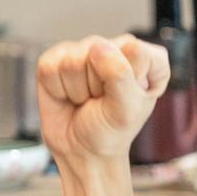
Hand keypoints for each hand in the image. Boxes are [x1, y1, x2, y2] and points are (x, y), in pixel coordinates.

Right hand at [36, 33, 169, 166]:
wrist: (82, 149)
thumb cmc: (111, 130)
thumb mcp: (126, 110)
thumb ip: (120, 76)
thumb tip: (98, 46)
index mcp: (146, 59)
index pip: (137, 51)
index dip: (128, 79)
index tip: (127, 99)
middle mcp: (116, 48)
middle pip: (99, 51)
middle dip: (98, 86)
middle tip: (102, 102)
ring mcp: (85, 50)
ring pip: (72, 60)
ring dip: (77, 90)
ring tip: (86, 100)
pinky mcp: (57, 57)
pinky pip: (50, 67)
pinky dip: (58, 89)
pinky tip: (67, 95)